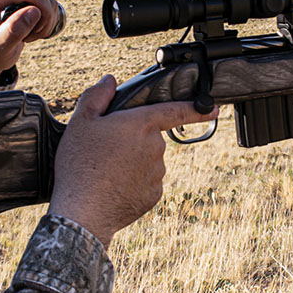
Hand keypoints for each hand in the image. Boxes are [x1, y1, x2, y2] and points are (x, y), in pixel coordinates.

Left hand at [0, 0, 62, 82]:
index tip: (29, 37)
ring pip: (49, 0)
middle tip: (31, 37)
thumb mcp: (0, 45)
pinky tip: (33, 29)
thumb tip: (35, 10)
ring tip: (30, 35)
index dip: (43, 17)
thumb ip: (14, 30)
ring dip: (47, 22)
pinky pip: (48, 2)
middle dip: (45, 21)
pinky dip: (47, 19)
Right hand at [48, 75, 218, 244]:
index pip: (175, 110)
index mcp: (141, 124)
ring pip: (148, 162)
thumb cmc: (80, 164)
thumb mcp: (81, 122)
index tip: (212, 108)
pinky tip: (113, 186)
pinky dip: (133, 184)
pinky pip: (146, 183)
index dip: (196, 108)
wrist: (83, 212)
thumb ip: (97, 96)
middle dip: (133, 141)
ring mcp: (157, 173)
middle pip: (151, 138)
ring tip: (106, 172)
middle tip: (107, 151)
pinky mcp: (154, 195)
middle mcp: (156, 147)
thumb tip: (110, 81)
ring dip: (132, 164)